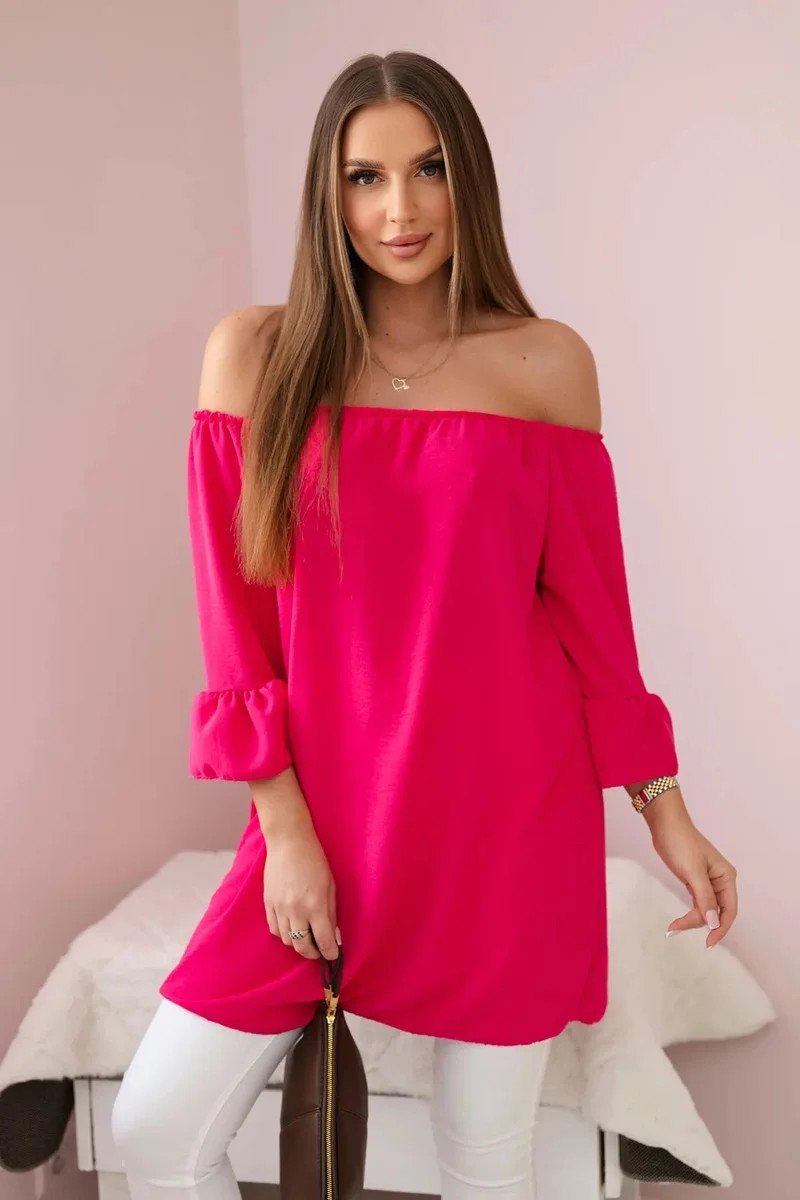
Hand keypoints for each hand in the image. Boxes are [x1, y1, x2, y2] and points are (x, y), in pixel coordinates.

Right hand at [262, 827, 340, 960]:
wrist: (288, 843)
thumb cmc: (314, 861)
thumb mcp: (331, 886)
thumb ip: (332, 913)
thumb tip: (334, 936)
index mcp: (316, 906)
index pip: (323, 941)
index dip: (330, 953)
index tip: (333, 955)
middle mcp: (296, 911)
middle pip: (302, 947)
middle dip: (313, 953)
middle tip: (320, 950)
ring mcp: (279, 908)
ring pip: (287, 941)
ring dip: (298, 944)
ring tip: (306, 938)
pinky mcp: (268, 904)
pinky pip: (274, 929)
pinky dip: (284, 933)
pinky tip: (292, 927)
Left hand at [649, 812, 737, 947]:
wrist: (665, 825)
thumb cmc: (681, 842)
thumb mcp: (693, 871)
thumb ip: (704, 897)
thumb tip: (713, 923)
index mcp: (726, 877)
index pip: (729, 911)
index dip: (721, 929)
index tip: (708, 943)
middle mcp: (721, 881)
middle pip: (716, 913)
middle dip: (700, 924)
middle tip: (677, 930)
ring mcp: (708, 882)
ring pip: (705, 909)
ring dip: (692, 920)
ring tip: (674, 927)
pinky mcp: (695, 881)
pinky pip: (697, 903)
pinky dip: (689, 912)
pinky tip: (679, 921)